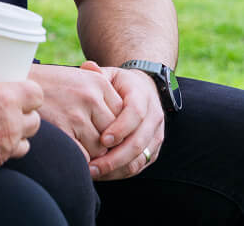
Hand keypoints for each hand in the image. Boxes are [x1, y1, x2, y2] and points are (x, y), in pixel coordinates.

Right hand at [0, 67, 43, 179]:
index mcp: (2, 98)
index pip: (36, 94)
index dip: (30, 92)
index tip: (19, 90)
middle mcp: (10, 124)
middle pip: (35, 120)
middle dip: (26, 113)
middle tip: (9, 108)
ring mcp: (4, 147)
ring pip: (26, 142)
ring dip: (18, 134)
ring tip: (2, 127)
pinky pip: (10, 157)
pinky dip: (6, 150)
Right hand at [27, 62, 125, 159]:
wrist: (16, 81)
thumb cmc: (49, 82)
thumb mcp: (78, 77)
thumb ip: (100, 92)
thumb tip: (122, 116)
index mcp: (99, 81)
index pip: (123, 115)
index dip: (114, 126)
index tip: (100, 128)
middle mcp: (91, 97)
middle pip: (114, 133)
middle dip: (104, 142)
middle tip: (90, 141)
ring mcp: (76, 114)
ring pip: (100, 148)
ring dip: (90, 152)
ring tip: (77, 144)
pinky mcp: (62, 129)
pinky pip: (82, 155)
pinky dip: (78, 158)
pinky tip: (68, 148)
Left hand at [81, 61, 165, 180]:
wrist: (142, 91)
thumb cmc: (118, 84)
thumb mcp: (110, 75)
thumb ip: (97, 73)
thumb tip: (88, 68)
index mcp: (142, 95)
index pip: (135, 113)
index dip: (120, 128)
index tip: (102, 139)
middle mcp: (154, 116)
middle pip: (139, 141)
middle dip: (115, 157)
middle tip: (92, 165)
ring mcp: (156, 134)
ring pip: (140, 158)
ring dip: (117, 168)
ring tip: (93, 173)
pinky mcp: (153, 149)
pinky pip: (140, 166)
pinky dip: (121, 172)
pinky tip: (102, 175)